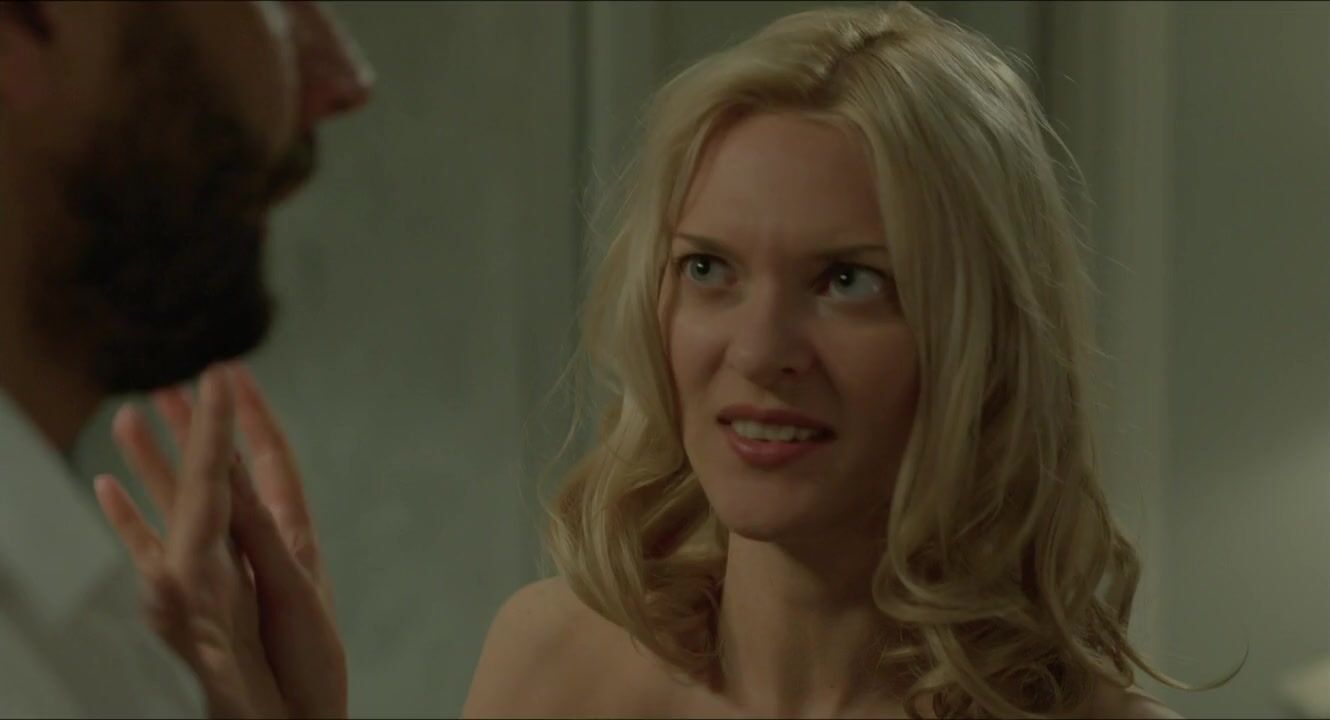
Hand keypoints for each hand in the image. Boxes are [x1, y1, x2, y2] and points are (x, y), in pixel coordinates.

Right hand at [93, 365, 346, 718]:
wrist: (294, 713)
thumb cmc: (308, 663)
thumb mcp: (294, 590)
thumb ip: (266, 537)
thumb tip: (240, 481)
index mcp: (289, 531)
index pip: (270, 456)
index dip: (252, 412)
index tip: (232, 371)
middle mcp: (256, 539)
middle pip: (221, 466)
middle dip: (197, 421)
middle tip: (166, 379)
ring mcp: (225, 564)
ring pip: (185, 496)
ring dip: (159, 455)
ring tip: (126, 415)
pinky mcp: (199, 593)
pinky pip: (155, 542)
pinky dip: (131, 513)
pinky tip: (106, 488)